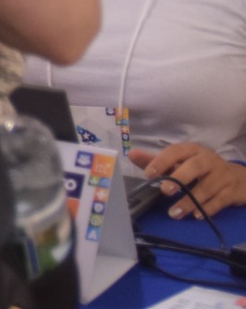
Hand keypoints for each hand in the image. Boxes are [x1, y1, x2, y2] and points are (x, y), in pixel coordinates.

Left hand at [129, 142, 245, 218]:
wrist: (239, 179)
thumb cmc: (202, 169)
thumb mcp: (182, 162)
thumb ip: (157, 160)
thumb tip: (132, 154)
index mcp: (192, 150)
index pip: (176, 151)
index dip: (162, 161)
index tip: (148, 174)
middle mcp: (208, 160)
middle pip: (194, 167)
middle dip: (179, 178)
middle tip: (164, 191)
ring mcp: (222, 176)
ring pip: (206, 187)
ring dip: (189, 201)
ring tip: (174, 213)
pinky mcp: (232, 191)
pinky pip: (220, 201)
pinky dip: (207, 209)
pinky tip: (196, 216)